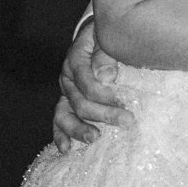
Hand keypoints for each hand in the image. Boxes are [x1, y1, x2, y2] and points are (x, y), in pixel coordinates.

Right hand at [52, 22, 132, 150]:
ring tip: (95, 138)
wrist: (98, 36)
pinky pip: (60, 120)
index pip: (86, 80)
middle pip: (80, 101)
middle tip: (127, 121)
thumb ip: (106, 54)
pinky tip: (67, 149)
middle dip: (104, 114)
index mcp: (76, 59)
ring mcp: (66, 92)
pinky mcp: (67, 103)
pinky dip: (61, 135)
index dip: (104, 94)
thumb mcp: (108, 38)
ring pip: (65, 114)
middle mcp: (67, 78)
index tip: (125, 103)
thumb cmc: (108, 39)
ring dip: (79, 128)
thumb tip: (106, 77)